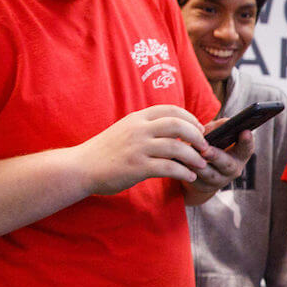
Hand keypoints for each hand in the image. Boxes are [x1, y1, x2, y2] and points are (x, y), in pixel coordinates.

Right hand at [74, 104, 209, 195]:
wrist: (81, 167)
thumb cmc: (105, 151)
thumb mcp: (125, 130)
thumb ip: (146, 128)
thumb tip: (172, 130)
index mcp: (138, 118)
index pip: (171, 110)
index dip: (190, 118)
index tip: (199, 128)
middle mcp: (139, 129)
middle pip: (178, 124)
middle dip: (197, 135)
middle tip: (205, 146)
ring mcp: (138, 148)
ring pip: (177, 147)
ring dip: (194, 156)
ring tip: (201, 164)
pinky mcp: (138, 167)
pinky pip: (169, 167)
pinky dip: (184, 172)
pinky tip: (189, 177)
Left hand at [188, 122, 254, 194]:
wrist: (201, 167)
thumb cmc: (211, 144)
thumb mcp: (216, 133)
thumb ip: (220, 127)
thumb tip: (224, 123)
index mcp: (240, 154)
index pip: (247, 148)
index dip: (247, 141)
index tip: (245, 131)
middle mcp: (233, 169)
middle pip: (227, 164)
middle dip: (216, 156)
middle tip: (205, 150)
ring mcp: (219, 180)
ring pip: (209, 174)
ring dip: (198, 165)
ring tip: (187, 155)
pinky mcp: (204, 187)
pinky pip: (196, 180)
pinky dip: (188, 171)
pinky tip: (180, 163)